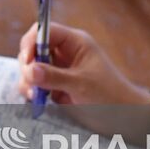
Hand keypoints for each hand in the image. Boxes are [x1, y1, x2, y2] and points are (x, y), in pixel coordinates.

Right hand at [17, 22, 149, 107]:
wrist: (122, 117)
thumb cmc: (109, 94)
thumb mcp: (82, 84)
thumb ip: (55, 76)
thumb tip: (29, 70)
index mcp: (74, 42)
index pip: (45, 31)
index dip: (32, 42)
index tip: (27, 60)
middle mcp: (64, 53)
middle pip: (33, 49)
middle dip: (28, 65)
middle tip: (31, 82)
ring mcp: (58, 69)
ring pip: (31, 67)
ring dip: (27, 80)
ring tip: (35, 96)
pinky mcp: (54, 86)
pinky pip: (34, 83)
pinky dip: (31, 90)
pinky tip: (36, 100)